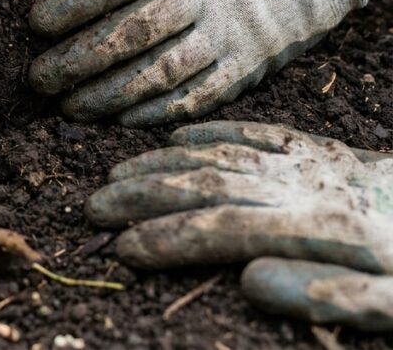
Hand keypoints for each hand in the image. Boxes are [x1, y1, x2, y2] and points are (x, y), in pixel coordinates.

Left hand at [28, 0, 392, 126]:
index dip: (71, 3)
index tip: (34, 23)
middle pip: (130, 32)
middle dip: (77, 60)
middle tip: (37, 78)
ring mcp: (231, 32)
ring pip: (160, 72)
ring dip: (109, 95)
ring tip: (70, 108)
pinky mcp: (251, 63)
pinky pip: (201, 96)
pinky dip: (159, 112)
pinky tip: (123, 121)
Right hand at [87, 120, 392, 331]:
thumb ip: (330, 293)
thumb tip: (252, 282)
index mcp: (319, 226)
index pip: (223, 228)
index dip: (167, 239)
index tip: (121, 251)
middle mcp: (302, 185)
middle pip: (207, 184)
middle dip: (144, 197)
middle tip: (93, 208)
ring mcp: (307, 161)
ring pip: (219, 154)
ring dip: (162, 164)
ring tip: (114, 176)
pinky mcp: (317, 146)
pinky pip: (254, 130)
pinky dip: (210, 130)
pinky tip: (175, 137)